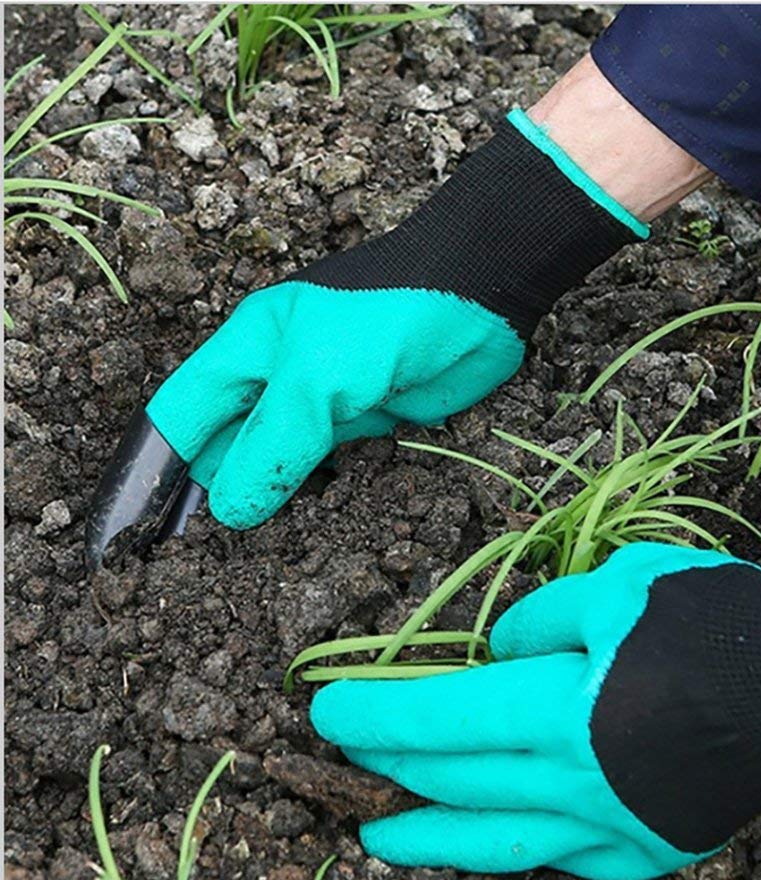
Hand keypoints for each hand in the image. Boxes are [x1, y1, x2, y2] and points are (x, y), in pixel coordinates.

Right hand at [85, 109, 643, 565]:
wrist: (483, 295)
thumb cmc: (389, 317)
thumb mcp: (317, 377)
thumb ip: (272, 443)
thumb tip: (227, 511)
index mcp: (245, 351)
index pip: (180, 418)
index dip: (152, 470)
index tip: (136, 531)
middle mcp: (276, 379)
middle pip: (225, 447)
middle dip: (210, 496)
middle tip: (191, 564)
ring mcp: (322, 404)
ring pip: (276, 463)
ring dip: (263, 503)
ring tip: (239, 563)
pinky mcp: (366, 424)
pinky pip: (327, 468)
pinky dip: (314, 497)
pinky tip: (304, 532)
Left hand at [311, 541, 760, 879]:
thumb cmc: (717, 619)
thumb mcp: (619, 584)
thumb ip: (542, 619)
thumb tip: (500, 655)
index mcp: (561, 710)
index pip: (443, 715)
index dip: (378, 713)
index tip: (326, 710)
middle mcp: (577, 783)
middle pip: (460, 777)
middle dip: (393, 764)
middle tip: (345, 756)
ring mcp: (616, 827)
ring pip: (502, 841)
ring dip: (434, 837)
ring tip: (381, 840)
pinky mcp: (653, 846)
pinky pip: (569, 857)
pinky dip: (522, 847)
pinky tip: (497, 842)